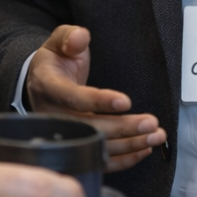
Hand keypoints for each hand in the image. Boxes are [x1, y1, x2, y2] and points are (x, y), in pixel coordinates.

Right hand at [27, 24, 166, 170]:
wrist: (40, 82)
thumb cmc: (55, 62)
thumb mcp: (57, 42)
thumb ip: (69, 37)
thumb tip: (80, 37)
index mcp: (48, 87)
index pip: (72, 98)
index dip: (97, 101)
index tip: (124, 101)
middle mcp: (53, 116)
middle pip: (89, 128)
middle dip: (123, 128)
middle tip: (151, 123)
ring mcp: (64, 135)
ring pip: (97, 147)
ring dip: (129, 144)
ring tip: (156, 136)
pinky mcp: (75, 146)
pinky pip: (98, 159)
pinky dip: (123, 159)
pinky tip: (144, 149)